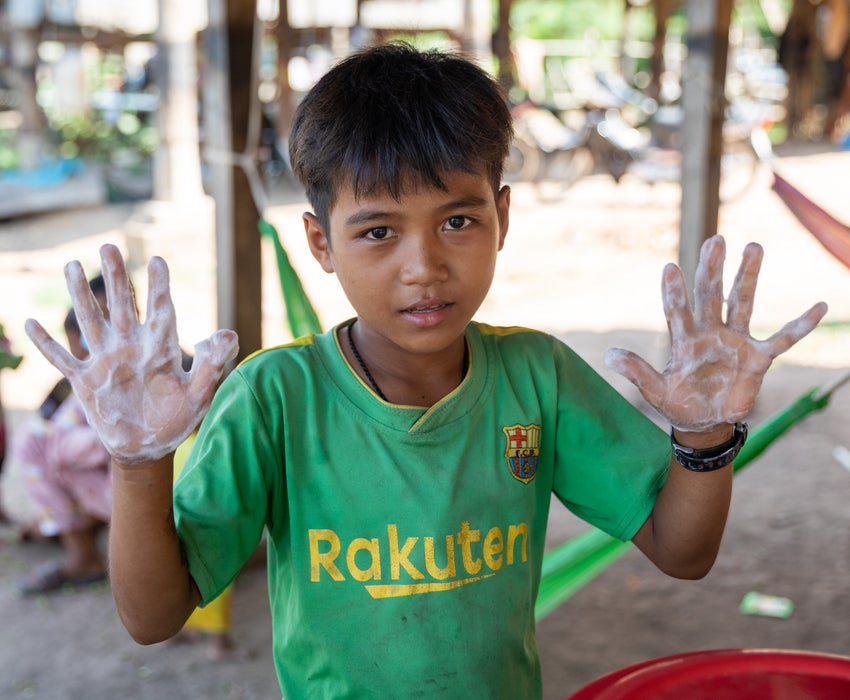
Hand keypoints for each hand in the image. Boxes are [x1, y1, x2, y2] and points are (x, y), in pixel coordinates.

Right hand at [25, 244, 238, 463]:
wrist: (149, 448)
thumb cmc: (178, 418)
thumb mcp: (200, 393)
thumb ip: (213, 365)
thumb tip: (230, 333)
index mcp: (160, 347)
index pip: (160, 309)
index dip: (159, 286)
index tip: (157, 260)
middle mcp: (131, 346)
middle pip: (121, 305)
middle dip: (115, 277)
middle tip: (108, 247)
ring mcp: (106, 361)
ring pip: (90, 321)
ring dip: (80, 296)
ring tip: (71, 265)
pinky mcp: (85, 381)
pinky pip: (62, 359)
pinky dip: (46, 344)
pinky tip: (31, 323)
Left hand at [604, 235, 826, 431]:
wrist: (704, 422)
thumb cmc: (678, 402)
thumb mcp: (655, 391)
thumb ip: (636, 372)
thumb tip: (608, 355)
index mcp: (684, 339)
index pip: (677, 310)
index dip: (673, 292)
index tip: (669, 268)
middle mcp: (710, 333)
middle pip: (711, 295)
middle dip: (712, 269)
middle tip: (715, 239)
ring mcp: (736, 342)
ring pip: (743, 302)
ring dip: (748, 277)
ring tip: (753, 246)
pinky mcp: (758, 358)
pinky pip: (783, 339)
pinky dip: (800, 326)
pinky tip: (819, 306)